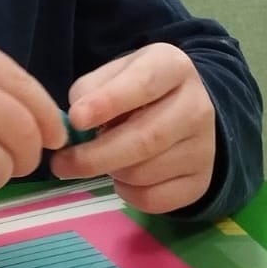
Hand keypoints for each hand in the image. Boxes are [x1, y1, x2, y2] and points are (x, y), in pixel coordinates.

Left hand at [52, 44, 216, 213]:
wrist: (184, 113)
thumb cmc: (138, 91)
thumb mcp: (115, 74)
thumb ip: (90, 90)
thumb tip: (76, 123)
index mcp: (173, 67)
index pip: (143, 83)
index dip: (108, 102)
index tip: (76, 119)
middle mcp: (197, 106)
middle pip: (145, 138)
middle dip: (95, 156)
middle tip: (61, 163)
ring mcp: (205, 147)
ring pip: (145, 173)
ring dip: (111, 172)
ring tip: (102, 159)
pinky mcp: (201, 181)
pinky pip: (153, 200)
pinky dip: (127, 194)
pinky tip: (123, 177)